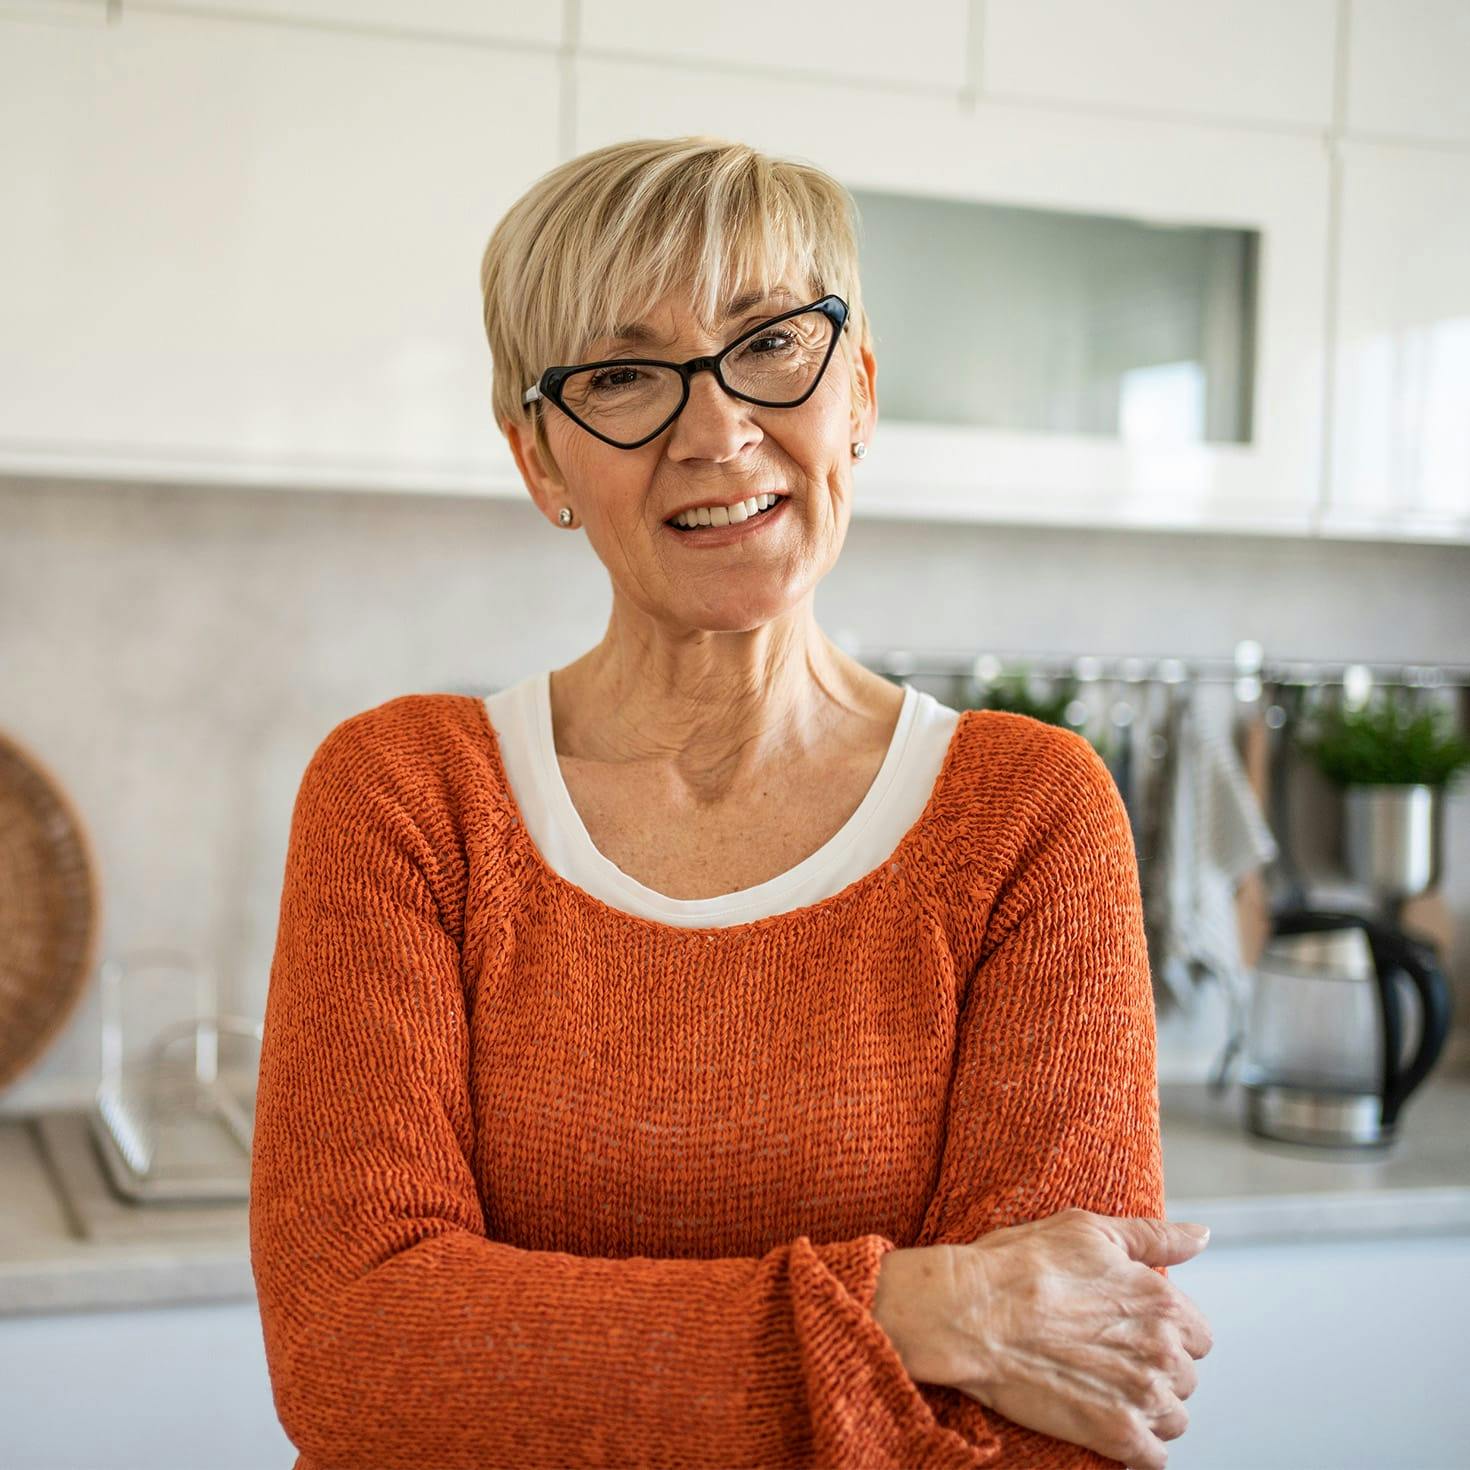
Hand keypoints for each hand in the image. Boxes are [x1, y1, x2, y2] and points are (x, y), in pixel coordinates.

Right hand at [953, 1208, 1213, 1468]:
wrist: (971, 1312)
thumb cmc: (1020, 1265)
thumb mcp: (1089, 1230)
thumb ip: (1154, 1236)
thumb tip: (1199, 1237)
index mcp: (1162, 1300)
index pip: (1196, 1334)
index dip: (1162, 1330)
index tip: (1127, 1328)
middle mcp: (1161, 1349)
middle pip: (1184, 1376)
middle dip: (1152, 1369)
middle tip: (1104, 1356)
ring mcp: (1141, 1395)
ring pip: (1172, 1417)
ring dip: (1145, 1408)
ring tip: (1100, 1389)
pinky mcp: (1118, 1434)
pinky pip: (1153, 1457)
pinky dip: (1134, 1446)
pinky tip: (1102, 1422)